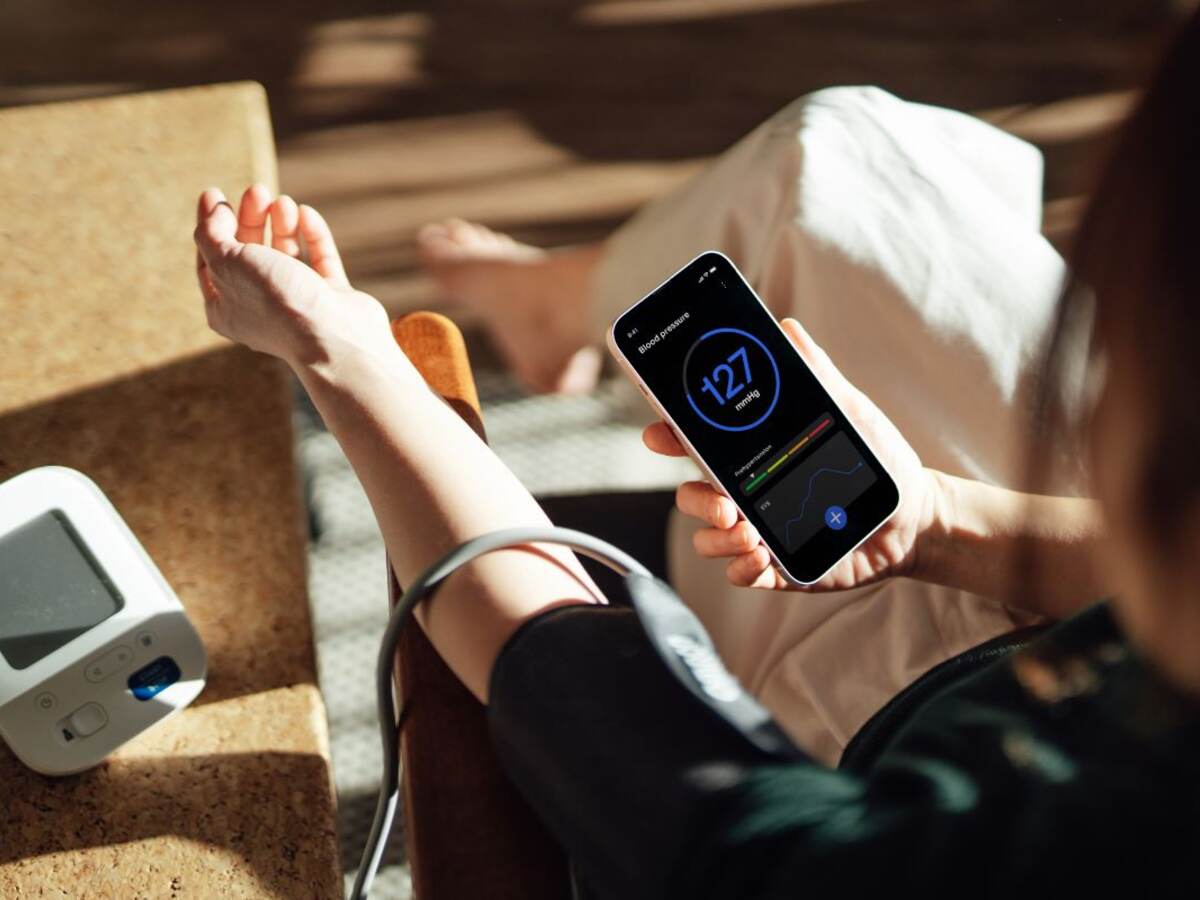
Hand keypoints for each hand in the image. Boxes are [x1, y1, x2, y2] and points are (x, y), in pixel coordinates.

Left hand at [194, 186, 396, 368]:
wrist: (335, 337)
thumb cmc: (276, 302)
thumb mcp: (228, 262)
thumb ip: (211, 233)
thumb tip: (213, 209)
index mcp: (226, 308)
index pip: (210, 260)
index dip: (211, 226)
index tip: (214, 193)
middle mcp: (260, 307)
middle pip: (249, 253)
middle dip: (251, 218)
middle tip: (257, 190)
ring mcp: (299, 303)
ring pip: (285, 254)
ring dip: (281, 223)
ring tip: (284, 202)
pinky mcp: (332, 297)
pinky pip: (320, 259)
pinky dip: (312, 235)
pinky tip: (306, 213)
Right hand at [643, 318, 940, 591]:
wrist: (915, 515)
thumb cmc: (876, 460)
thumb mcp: (848, 411)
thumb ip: (816, 373)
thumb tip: (788, 330)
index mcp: (753, 455)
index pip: (697, 445)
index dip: (669, 437)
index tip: (659, 434)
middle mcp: (747, 493)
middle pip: (691, 496)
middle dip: (695, 500)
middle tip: (724, 503)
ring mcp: (758, 531)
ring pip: (708, 538)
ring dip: (720, 539)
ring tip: (752, 535)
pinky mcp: (777, 567)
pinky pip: (739, 573)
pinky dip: (742, 568)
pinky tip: (763, 557)